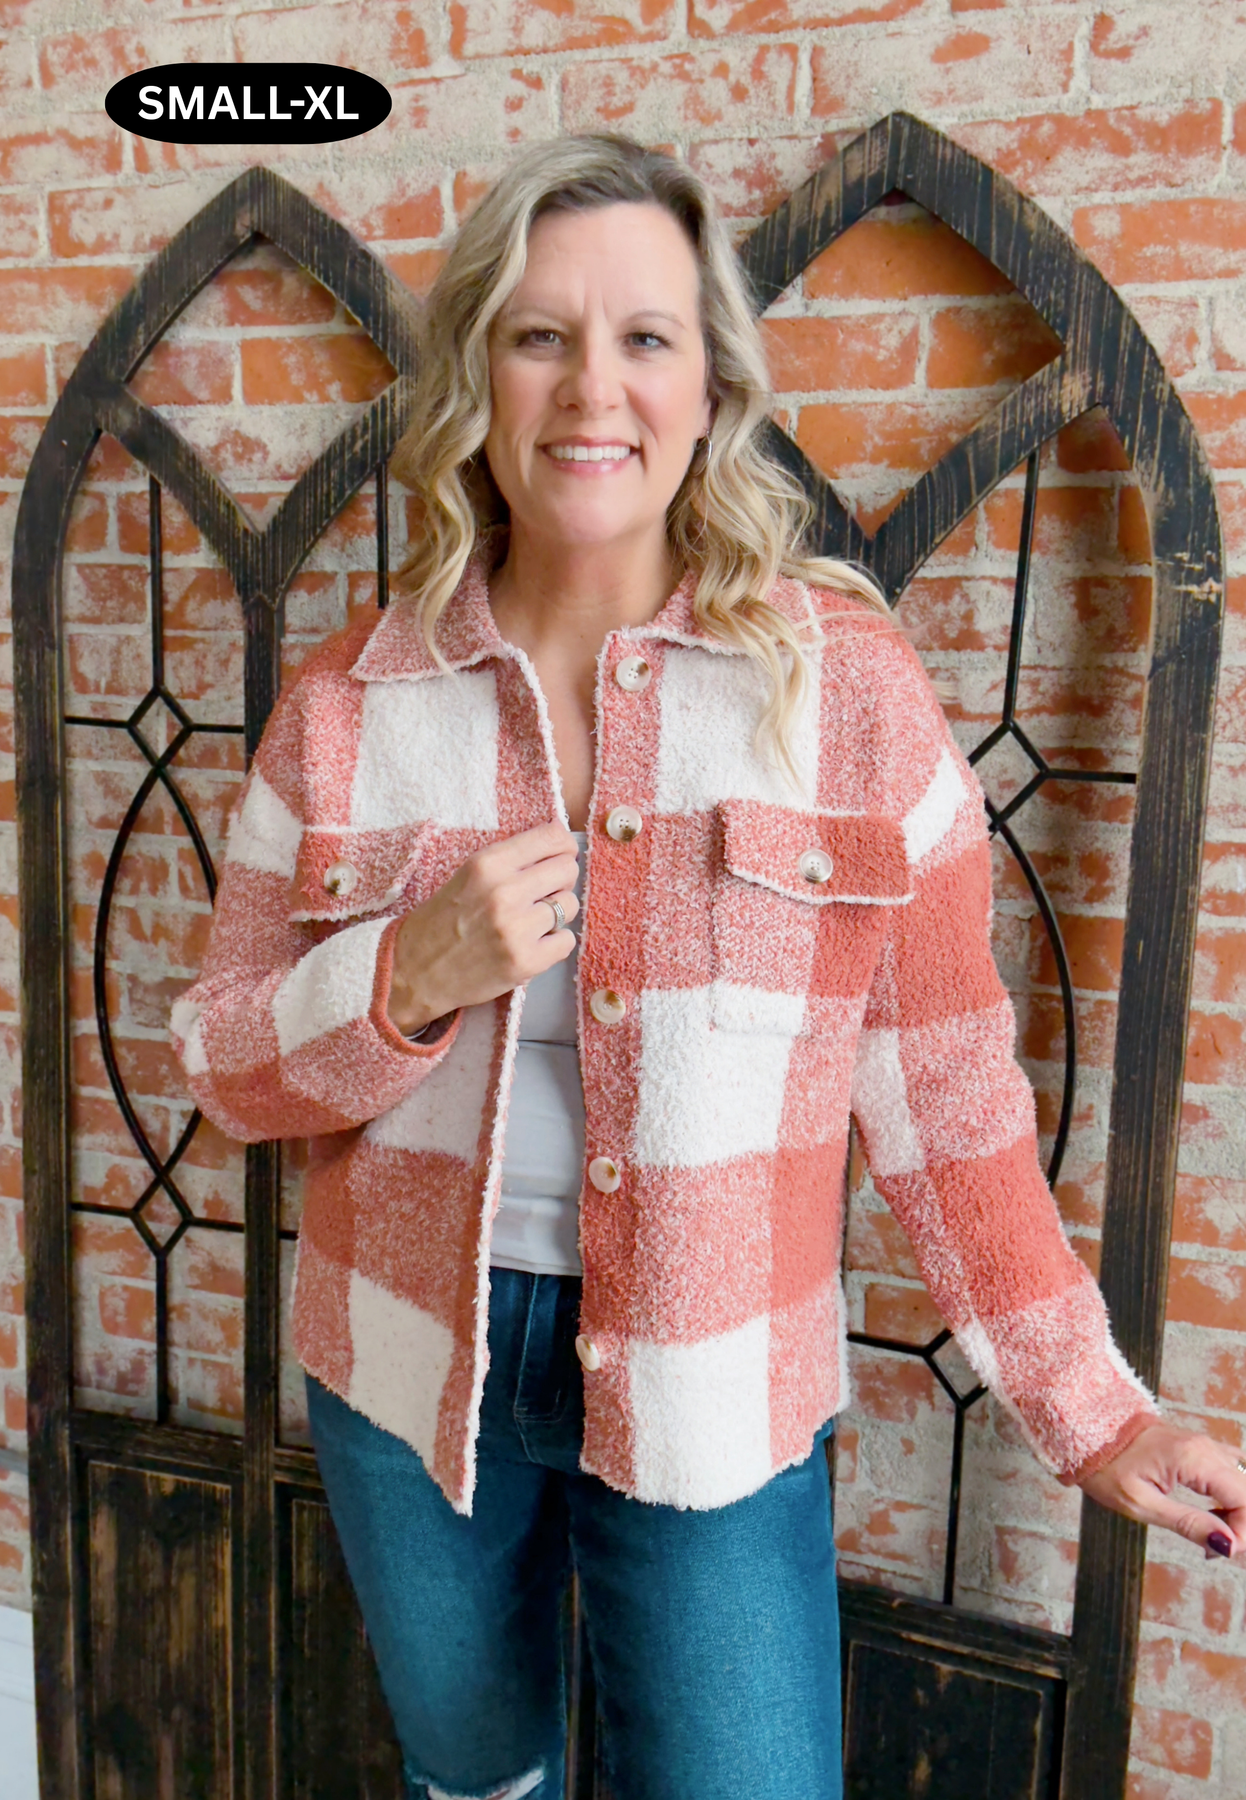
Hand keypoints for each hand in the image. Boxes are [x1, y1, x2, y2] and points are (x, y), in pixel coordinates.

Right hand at [387, 820, 579, 1034]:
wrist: (415, 971)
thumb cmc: (442, 920)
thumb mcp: (468, 875)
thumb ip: (509, 861)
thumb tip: (561, 849)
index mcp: (487, 864)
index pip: (553, 837)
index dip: (564, 846)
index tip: (560, 856)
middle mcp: (504, 892)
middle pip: (568, 870)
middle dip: (560, 880)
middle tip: (542, 893)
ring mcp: (516, 929)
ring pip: (569, 906)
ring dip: (556, 914)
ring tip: (530, 922)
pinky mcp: (525, 962)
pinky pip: (566, 941)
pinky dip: (554, 943)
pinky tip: (532, 944)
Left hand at [1078, 1421, 1245, 1559]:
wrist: (1084, 1428)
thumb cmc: (1105, 1465)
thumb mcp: (1142, 1503)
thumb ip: (1189, 1523)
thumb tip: (1228, 1546)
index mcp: (1195, 1458)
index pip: (1245, 1499)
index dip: (1242, 1532)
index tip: (1219, 1552)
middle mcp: (1206, 1446)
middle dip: (1241, 1525)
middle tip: (1212, 1548)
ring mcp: (1203, 1443)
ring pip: (1242, 1481)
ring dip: (1237, 1511)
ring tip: (1211, 1533)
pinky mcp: (1197, 1447)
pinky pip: (1229, 1471)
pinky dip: (1230, 1495)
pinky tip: (1213, 1514)